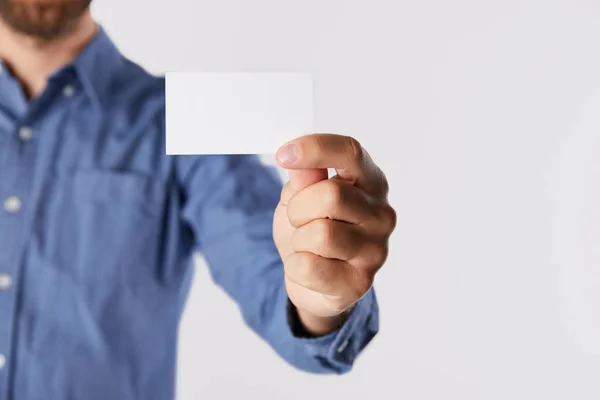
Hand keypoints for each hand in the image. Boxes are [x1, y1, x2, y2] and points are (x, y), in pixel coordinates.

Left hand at [273, 134, 395, 334]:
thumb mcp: (301, 195)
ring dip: (299, 239)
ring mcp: (376, 250)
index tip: (283, 155)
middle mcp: (381, 214)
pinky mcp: (360, 283)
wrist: (313, 279)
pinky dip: (296, 266)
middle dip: (299, 208)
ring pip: (321, 234)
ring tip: (306, 244)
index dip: (315, 149)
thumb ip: (304, 177)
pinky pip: (310, 268)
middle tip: (298, 219)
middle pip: (331, 195)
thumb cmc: (312, 227)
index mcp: (371, 182)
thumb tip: (298, 160)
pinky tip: (308, 267)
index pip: (350, 153)